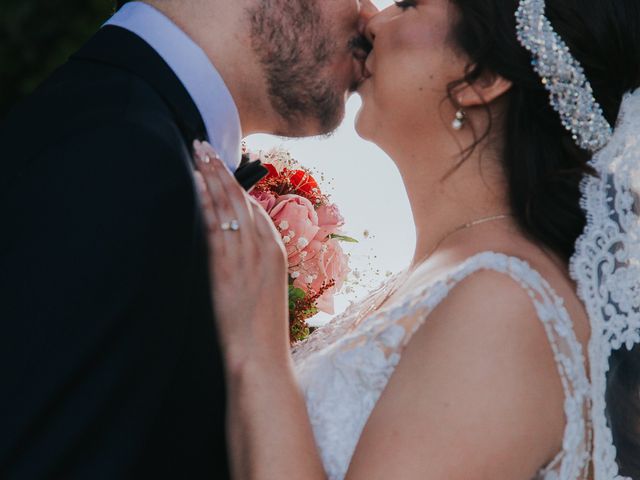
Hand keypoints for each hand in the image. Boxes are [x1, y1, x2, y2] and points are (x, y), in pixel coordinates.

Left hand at [194, 143, 289, 371]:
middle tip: (205, 145)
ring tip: (197, 153)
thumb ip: (255, 262)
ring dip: (211, 177)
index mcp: (276, 251)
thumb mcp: (266, 288)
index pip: (255, 207)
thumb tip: (237, 245)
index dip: (236, 183)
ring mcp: (246, 257)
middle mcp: (264, 248)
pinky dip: (205, 204)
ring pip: (228, 207)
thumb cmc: (262, 328)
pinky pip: (215, 228)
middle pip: (241, 199)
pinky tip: (195, 185)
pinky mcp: (227, 270)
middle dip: (222, 169)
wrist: (261, 356)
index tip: (222, 165)